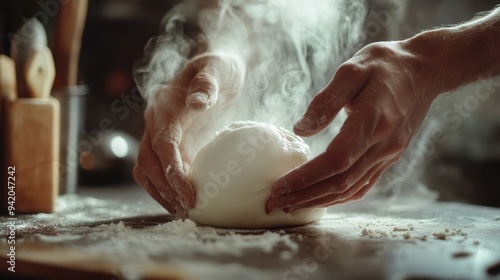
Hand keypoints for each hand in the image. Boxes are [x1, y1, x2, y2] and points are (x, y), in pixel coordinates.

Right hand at [134, 53, 243, 217]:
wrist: (218, 71)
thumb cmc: (218, 68)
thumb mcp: (216, 69)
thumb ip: (206, 83)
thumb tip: (197, 102)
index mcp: (164, 107)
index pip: (162, 145)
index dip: (171, 171)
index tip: (186, 193)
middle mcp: (156, 123)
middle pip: (148, 162)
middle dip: (164, 188)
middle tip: (187, 209)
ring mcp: (161, 135)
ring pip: (148, 170)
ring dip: (161, 192)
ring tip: (182, 211)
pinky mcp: (173, 144)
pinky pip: (161, 170)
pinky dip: (168, 187)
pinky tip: (183, 200)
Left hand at [266, 41, 438, 213]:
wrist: (424, 70)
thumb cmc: (385, 65)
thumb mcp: (352, 70)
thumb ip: (326, 101)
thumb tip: (299, 130)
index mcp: (373, 121)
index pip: (336, 160)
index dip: (306, 178)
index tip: (278, 187)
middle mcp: (383, 144)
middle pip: (340, 182)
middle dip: (304, 196)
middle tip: (274, 204)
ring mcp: (389, 154)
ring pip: (351, 189)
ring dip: (319, 201)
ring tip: (290, 205)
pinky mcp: (389, 156)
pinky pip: (363, 184)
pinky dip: (340, 196)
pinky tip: (321, 199)